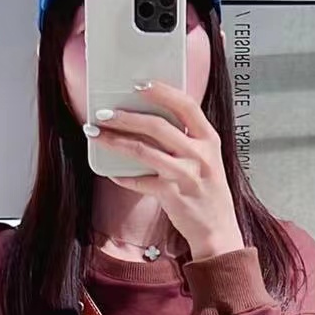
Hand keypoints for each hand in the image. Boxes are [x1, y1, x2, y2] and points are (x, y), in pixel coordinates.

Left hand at [93, 79, 245, 260]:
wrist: (218, 229)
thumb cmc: (208, 191)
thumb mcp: (207, 158)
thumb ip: (187, 139)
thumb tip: (150, 120)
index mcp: (209, 139)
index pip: (185, 105)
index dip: (161, 92)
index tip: (138, 85)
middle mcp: (199, 154)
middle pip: (157, 126)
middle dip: (125, 116)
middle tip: (103, 113)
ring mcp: (185, 175)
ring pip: (142, 150)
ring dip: (115, 140)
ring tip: (96, 134)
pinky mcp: (171, 195)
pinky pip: (139, 180)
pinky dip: (122, 176)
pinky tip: (111, 172)